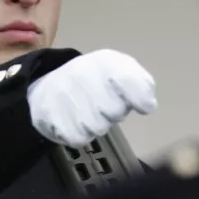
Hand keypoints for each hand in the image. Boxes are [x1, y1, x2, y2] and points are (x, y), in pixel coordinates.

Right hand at [27, 49, 156, 146]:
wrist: (53, 84)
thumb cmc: (95, 81)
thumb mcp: (121, 71)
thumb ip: (141, 84)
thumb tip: (148, 104)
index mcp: (105, 61)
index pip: (130, 80)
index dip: (140, 98)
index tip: (142, 106)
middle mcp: (82, 73)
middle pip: (116, 112)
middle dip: (114, 114)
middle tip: (104, 105)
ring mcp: (64, 92)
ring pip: (97, 127)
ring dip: (97, 125)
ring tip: (88, 112)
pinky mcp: (49, 112)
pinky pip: (78, 138)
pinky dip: (80, 135)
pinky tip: (75, 121)